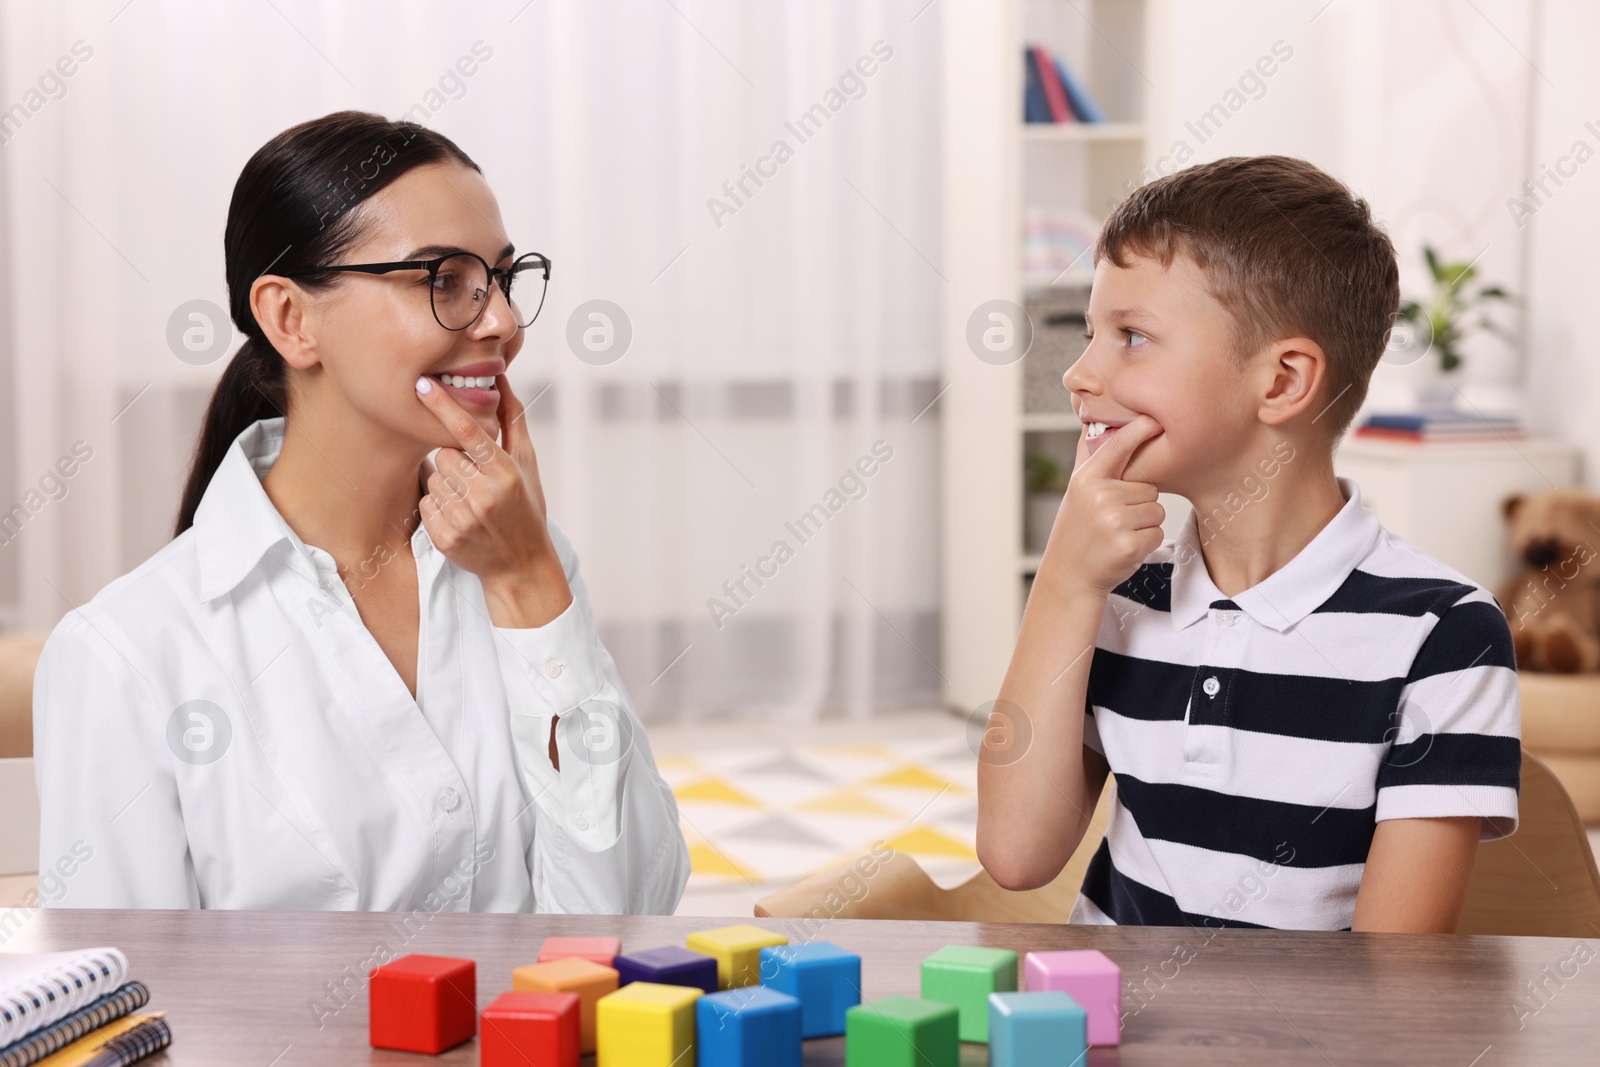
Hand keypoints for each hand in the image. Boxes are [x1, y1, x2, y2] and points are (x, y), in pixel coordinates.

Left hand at [414, 373, 572, 626]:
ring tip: (470, 499)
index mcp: (506, 474)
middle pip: (444, 456)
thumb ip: (512, 420)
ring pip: (433, 479)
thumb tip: (501, 379)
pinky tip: (460, 516)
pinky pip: (426, 505)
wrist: (522, 564)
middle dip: (455, 461)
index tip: (423, 385)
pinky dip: (439, 507)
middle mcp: (485, 496)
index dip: (443, 406)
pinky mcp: (446, 538)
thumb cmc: (526, 507)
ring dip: (447, 484)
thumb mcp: (527, 464)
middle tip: (474, 477)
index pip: (467, 432)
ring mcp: (464, 520)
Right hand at [1037, 414, 1165, 598]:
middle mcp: (1100, 496)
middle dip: (1139, 503)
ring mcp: (1115, 521)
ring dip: (1144, 524)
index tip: (1154, 419)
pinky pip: (1157, 532)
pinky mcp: (1130, 544)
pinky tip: (1123, 547)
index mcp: (1087, 479)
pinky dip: (1146, 543)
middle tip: (1114, 519)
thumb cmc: (1077, 529)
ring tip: (1118, 533)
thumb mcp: (1077, 490)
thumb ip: (1088, 457)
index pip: (1118, 447)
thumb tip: (1090, 421)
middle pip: (1149, 487)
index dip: (1139, 430)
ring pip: (1156, 510)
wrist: (1070, 575)